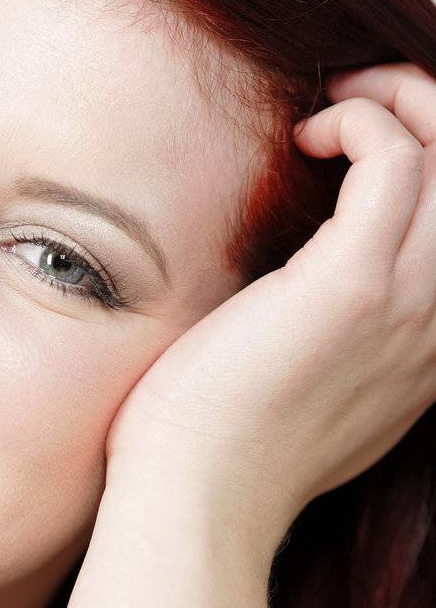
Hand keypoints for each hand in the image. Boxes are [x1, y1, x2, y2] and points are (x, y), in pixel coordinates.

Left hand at [103, 62, 435, 552]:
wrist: (195, 504)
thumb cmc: (217, 450)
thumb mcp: (300, 390)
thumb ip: (331, 339)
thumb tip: (295, 284)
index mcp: (428, 350)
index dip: (434, 165)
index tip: (362, 147)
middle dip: (428, 115)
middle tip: (350, 108)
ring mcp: (405, 304)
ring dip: (399, 103)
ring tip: (330, 112)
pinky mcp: (350, 285)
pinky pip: (393, 158)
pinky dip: (357, 122)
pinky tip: (303, 137)